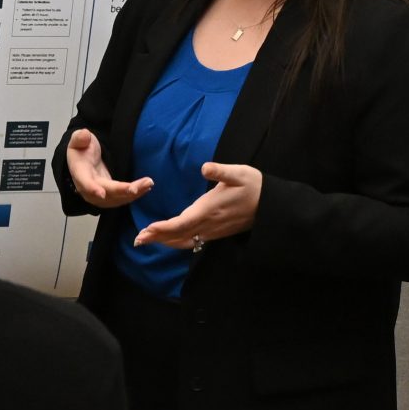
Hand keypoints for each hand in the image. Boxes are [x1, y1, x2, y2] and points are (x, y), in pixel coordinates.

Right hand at [65, 128, 152, 210]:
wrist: (84, 162)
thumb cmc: (82, 150)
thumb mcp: (78, 140)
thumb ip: (80, 137)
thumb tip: (85, 135)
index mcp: (80, 173)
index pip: (85, 182)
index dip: (92, 188)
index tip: (101, 193)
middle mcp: (89, 189)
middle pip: (106, 192)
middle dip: (121, 191)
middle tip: (136, 188)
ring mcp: (101, 195)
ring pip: (117, 198)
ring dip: (133, 193)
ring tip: (148, 184)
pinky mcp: (111, 196)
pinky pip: (123, 198)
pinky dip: (135, 194)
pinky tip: (146, 187)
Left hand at [134, 162, 262, 249]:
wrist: (270, 205)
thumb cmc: (254, 186)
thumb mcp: (239, 173)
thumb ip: (221, 171)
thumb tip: (205, 167)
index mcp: (210, 209)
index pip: (182, 222)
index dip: (163, 228)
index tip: (147, 229)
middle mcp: (209, 224)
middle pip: (178, 235)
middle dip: (157, 238)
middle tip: (137, 240)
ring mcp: (212, 231)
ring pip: (184, 240)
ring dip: (165, 242)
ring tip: (146, 241)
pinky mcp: (216, 233)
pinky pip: (192, 241)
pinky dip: (177, 242)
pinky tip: (168, 240)